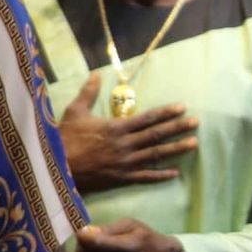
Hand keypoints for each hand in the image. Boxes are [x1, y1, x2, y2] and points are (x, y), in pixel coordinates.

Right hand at [59, 73, 198, 191]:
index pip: (147, 118)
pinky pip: (146, 177)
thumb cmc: (64, 138)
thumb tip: (97, 73)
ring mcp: (125, 163)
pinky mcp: (122, 178)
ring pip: (156, 155)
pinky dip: (161, 175)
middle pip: (157, 135)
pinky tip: (176, 172)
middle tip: (196, 122)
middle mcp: (125, 145)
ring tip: (194, 144)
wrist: (55, 168)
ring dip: (176, 149)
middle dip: (178, 128)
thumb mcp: (75, 111)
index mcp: (116, 127)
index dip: (166, 113)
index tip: (182, 107)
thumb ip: (89, 92)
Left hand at [75, 218, 182, 251]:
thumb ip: (108, 228)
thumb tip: (86, 233)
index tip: (85, 229)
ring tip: (92, 248)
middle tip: (89, 238)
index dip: (83, 235)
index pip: (94, 243)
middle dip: (82, 244)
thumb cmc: (144, 238)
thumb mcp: (130, 224)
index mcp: (127, 247)